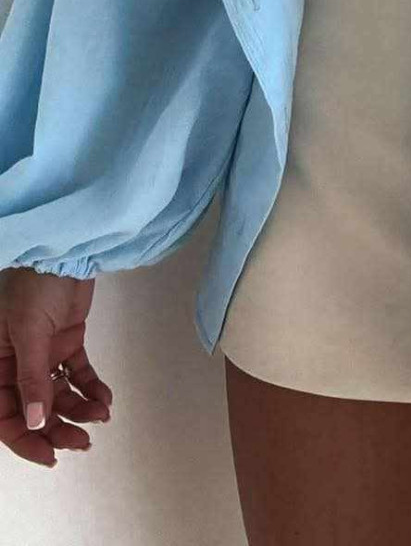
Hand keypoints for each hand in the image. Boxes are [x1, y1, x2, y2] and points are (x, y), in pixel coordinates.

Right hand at [0, 268, 112, 467]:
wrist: (68, 250)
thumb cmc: (35, 286)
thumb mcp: (28, 333)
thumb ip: (32, 379)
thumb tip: (36, 422)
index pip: (5, 416)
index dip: (25, 440)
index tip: (50, 456)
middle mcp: (16, 365)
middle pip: (35, 410)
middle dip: (58, 429)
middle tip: (83, 442)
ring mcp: (43, 354)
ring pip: (59, 395)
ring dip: (79, 410)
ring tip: (101, 416)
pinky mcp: (67, 342)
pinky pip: (78, 374)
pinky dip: (92, 388)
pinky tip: (105, 398)